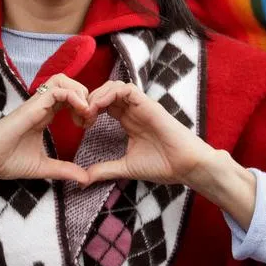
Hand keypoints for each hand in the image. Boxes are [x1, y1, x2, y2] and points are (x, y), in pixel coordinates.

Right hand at [0, 74, 91, 184]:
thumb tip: (85, 179)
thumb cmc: (6, 161)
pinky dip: (73, 97)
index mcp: (44, 115)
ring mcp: (36, 104)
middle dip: (85, 96)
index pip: (68, 98)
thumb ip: (64, 170)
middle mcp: (41, 106)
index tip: (87, 125)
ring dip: (79, 93)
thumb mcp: (43, 167)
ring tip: (84, 113)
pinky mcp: (32, 105)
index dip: (83, 106)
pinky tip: (80, 112)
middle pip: (68, 83)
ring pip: (63, 80)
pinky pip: (57, 90)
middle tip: (88, 118)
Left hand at [85, 81, 256, 223]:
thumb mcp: (126, 168)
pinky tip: (99, 107)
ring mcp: (141, 106)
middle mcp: (133, 111)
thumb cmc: (162, 166)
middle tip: (80, 116)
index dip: (89, 110)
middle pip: (106, 92)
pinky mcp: (148, 104)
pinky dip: (110, 93)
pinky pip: (126, 89)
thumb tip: (83, 179)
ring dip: (97, 95)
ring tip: (88, 111)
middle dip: (89, 100)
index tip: (80, 125)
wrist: (186, 166)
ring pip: (114, 86)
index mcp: (128, 122)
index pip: (104, 105)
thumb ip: (105, 170)